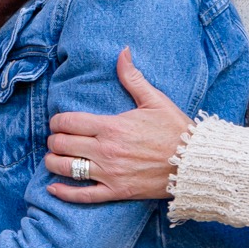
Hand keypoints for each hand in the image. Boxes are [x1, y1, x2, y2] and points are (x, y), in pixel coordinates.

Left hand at [44, 48, 191, 203]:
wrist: (195, 164)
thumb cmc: (176, 130)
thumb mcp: (155, 100)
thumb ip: (133, 77)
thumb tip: (123, 51)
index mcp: (112, 126)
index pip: (68, 122)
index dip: (57, 121)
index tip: (58, 122)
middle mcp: (106, 150)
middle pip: (62, 145)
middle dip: (53, 140)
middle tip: (56, 139)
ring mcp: (110, 173)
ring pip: (67, 168)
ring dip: (54, 162)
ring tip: (53, 158)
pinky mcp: (117, 191)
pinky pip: (83, 195)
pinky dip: (64, 192)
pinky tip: (53, 187)